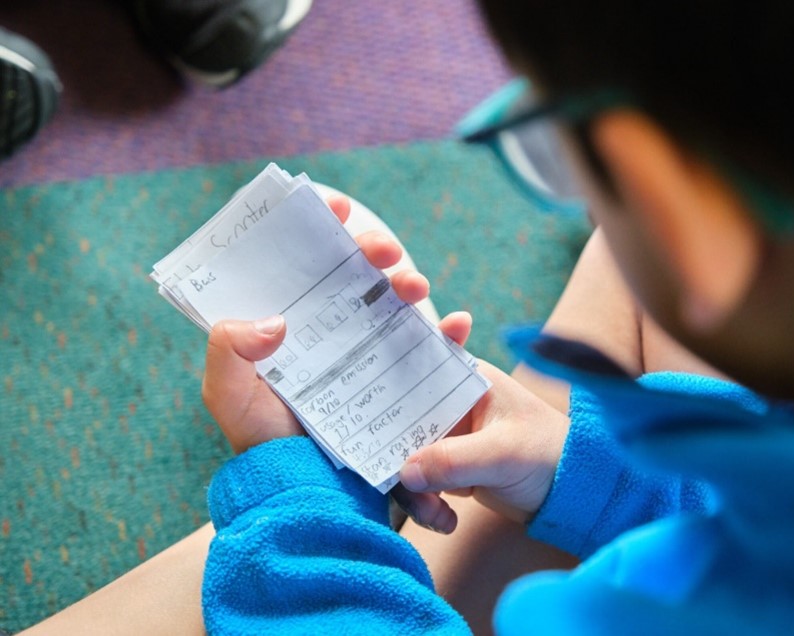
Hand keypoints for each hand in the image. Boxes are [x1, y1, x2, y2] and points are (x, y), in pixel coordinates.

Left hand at [201, 194, 472, 453]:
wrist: (307, 493)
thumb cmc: (262, 441)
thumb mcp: (228, 397)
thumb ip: (228, 352)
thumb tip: (275, 321)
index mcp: (287, 322)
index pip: (304, 261)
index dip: (320, 226)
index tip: (337, 207)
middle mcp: (329, 328)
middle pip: (354, 271)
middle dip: (373, 247)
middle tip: (384, 250)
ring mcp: (365, 350)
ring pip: (393, 300)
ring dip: (409, 282)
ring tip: (416, 288)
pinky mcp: (396, 376)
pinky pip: (429, 348)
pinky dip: (450, 334)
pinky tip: (458, 325)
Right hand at [395, 362, 569, 531]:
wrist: (571, 495)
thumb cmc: (549, 455)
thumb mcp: (503, 453)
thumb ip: (453, 460)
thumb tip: (404, 472)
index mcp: (466, 379)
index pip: (419, 360)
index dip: (388, 363)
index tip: (362, 377)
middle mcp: (450, 402)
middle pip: (399, 418)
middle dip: (396, 456)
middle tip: (405, 485)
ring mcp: (447, 436)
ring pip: (404, 456)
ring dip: (412, 490)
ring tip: (437, 515)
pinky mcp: (447, 467)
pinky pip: (417, 483)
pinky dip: (425, 504)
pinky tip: (446, 520)